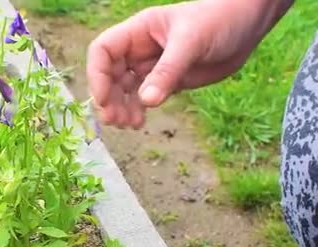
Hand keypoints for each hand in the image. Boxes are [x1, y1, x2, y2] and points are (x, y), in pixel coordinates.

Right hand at [86, 0, 292, 127]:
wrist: (250, 24)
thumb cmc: (220, 20)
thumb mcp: (192, 43)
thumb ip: (167, 72)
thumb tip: (145, 101)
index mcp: (138, 31)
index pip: (102, 51)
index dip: (97, 75)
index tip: (104, 99)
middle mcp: (139, 49)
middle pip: (109, 75)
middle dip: (108, 98)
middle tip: (116, 121)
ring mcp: (152, 66)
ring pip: (123, 90)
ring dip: (121, 108)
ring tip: (131, 125)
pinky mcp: (167, 81)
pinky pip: (143, 98)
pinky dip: (137, 111)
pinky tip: (140, 122)